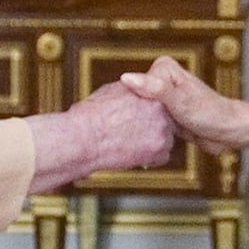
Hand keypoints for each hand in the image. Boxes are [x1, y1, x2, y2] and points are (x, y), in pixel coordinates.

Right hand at [26, 81, 173, 193]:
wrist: (83, 138)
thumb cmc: (91, 115)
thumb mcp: (113, 90)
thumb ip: (133, 91)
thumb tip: (137, 91)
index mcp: (151, 92)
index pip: (162, 102)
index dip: (149, 111)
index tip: (136, 117)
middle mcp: (162, 109)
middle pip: (166, 120)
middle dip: (153, 126)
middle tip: (132, 131)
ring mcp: (163, 131)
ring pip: (164, 139)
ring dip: (152, 142)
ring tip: (129, 143)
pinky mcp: (159, 151)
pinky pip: (161, 157)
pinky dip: (149, 158)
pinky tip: (131, 153)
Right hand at [120, 56, 247, 154]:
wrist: (229, 131)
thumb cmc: (210, 113)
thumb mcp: (178, 100)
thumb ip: (154, 88)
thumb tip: (126, 78)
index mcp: (163, 69)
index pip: (133, 84)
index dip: (132, 102)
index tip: (135, 116)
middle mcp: (162, 80)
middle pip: (135, 99)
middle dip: (135, 114)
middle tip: (134, 130)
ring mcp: (164, 98)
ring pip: (141, 112)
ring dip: (141, 125)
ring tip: (139, 136)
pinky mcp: (168, 114)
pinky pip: (151, 122)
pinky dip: (149, 131)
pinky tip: (147, 140)